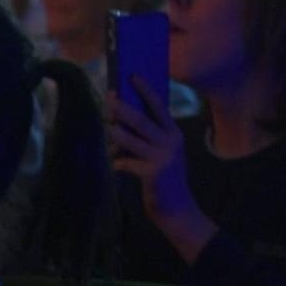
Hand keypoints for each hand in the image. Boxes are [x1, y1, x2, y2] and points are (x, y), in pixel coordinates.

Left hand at [107, 77, 217, 261]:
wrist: (177, 209)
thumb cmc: (164, 178)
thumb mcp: (162, 153)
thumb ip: (148, 137)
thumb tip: (119, 121)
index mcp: (173, 134)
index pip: (159, 106)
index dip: (145, 90)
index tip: (132, 76)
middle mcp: (170, 142)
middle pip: (140, 119)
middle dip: (121, 108)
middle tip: (108, 97)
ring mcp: (162, 157)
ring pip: (129, 139)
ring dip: (115, 134)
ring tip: (108, 130)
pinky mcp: (152, 173)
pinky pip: (125, 163)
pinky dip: (117, 163)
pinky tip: (118, 167)